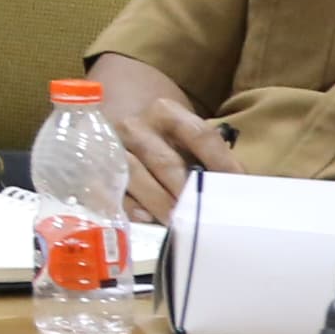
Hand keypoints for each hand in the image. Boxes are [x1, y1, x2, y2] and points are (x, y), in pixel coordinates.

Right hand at [108, 84, 236, 221]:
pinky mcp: (94, 166)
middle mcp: (136, 125)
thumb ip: (207, 155)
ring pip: (135, 176)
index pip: (200, 136)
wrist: (115, 116)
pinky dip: (128, 205)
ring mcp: (112, 146)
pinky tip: (145, 217)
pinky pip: (110, 188)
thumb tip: (240, 187)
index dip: (221, 162)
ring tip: (176, 221)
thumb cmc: (161, 135)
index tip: (239, 186)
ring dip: (158, 201)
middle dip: (184, 190)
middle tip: (201, 214)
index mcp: (166, 112)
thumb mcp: (183, 132)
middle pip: (165, 162)